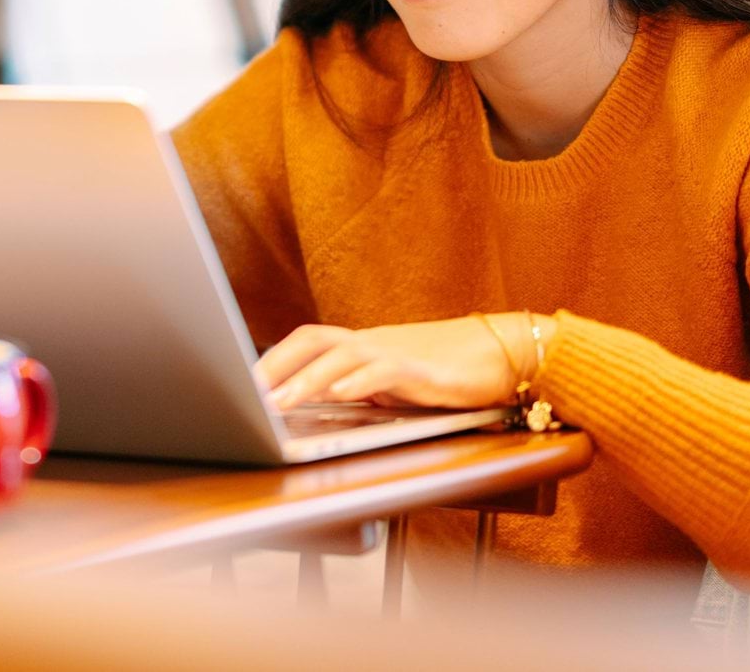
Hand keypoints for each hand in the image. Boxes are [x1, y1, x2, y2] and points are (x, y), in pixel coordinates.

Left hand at [254, 316, 530, 410]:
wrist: (508, 355)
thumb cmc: (450, 373)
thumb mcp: (396, 385)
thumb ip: (362, 391)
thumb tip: (320, 408)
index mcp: (364, 347)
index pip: (307, 342)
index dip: (273, 360)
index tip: (241, 383)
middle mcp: (374, 343)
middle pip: (313, 340)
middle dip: (276, 365)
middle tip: (246, 393)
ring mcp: (398, 353)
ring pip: (341, 356)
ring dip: (305, 379)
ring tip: (277, 403)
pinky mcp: (424, 370)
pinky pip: (384, 370)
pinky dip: (358, 381)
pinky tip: (338, 395)